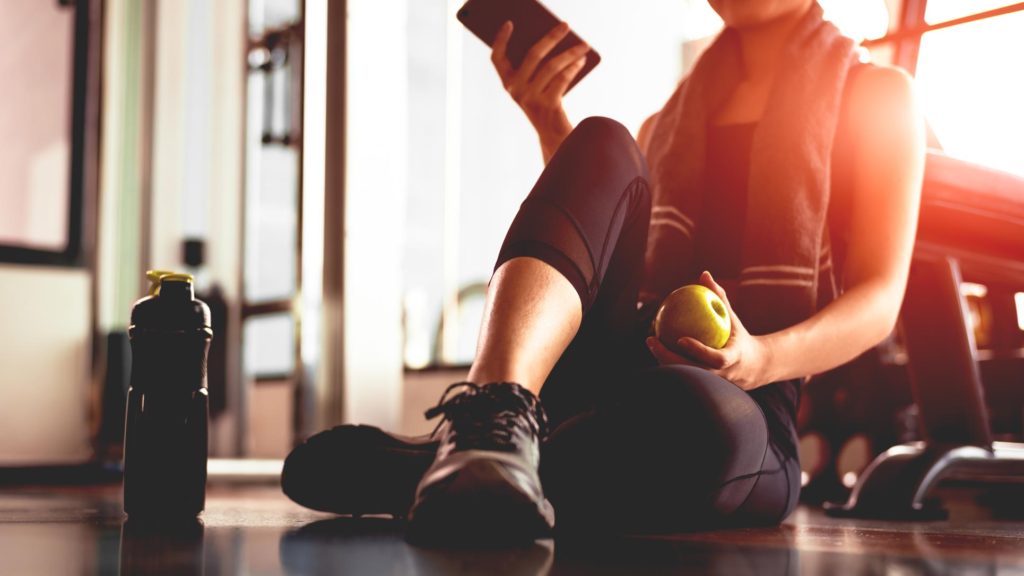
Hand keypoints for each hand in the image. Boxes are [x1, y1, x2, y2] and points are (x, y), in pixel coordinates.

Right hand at [491, 21, 589, 154]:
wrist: (553, 136)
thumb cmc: (545, 105)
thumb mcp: (535, 86)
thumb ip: (536, 67)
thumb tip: (553, 40)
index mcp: (508, 83)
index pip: (497, 58)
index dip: (500, 40)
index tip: (509, 23)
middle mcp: (515, 90)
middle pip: (533, 55)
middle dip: (551, 37)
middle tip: (565, 26)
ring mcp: (530, 98)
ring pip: (552, 66)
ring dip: (570, 53)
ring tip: (583, 45)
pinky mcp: (546, 105)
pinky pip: (562, 79)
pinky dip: (574, 68)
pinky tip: (582, 60)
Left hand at [645, 271, 772, 390]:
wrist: (753, 367)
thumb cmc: (738, 335)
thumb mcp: (732, 317)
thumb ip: (719, 297)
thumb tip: (704, 274)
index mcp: (732, 359)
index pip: (715, 358)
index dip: (698, 351)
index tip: (680, 339)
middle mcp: (721, 375)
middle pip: (693, 371)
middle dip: (669, 358)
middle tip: (652, 340)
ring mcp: (711, 383)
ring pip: (684, 376)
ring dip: (664, 361)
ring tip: (651, 343)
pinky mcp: (702, 385)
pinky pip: (682, 375)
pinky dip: (668, 363)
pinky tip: (656, 348)